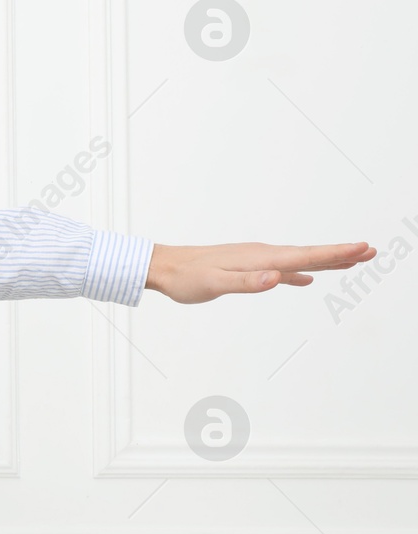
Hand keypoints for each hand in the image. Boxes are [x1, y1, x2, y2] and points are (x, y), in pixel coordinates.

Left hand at [147, 241, 375, 303]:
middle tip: (371, 251)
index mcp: (259, 258)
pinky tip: (306, 278)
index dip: (335, 254)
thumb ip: (247, 283)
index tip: (362, 249)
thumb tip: (278, 278)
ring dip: (324, 260)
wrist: (163, 267)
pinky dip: (299, 271)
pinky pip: (281, 268)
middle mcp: (261, 254)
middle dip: (340, 253)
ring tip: (350, 261)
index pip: (305, 256)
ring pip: (298, 260)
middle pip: (308, 254)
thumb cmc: (186, 278)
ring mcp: (255, 260)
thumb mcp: (215, 284)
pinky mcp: (246, 267)